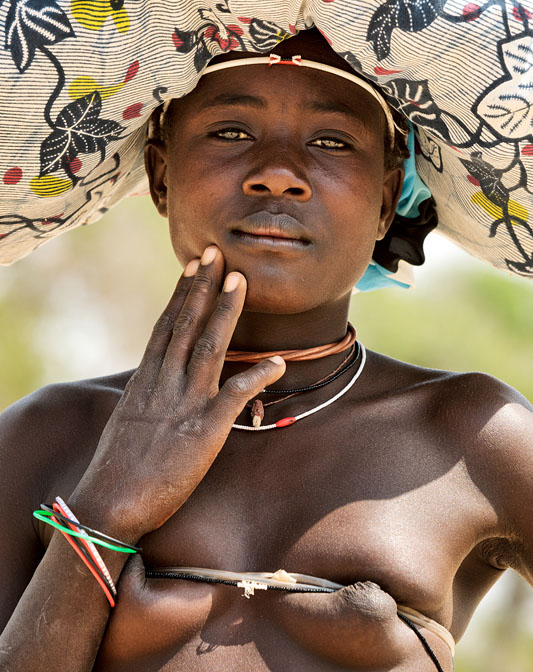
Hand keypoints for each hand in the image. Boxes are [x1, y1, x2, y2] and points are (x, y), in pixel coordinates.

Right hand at [71, 246, 284, 539]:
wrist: (108, 504)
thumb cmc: (116, 468)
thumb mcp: (127, 419)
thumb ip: (147, 395)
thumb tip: (156, 380)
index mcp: (146, 380)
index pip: (166, 326)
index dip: (182, 294)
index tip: (193, 266)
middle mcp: (164, 384)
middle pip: (185, 324)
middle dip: (204, 286)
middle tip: (218, 252)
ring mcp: (184, 404)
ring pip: (208, 346)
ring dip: (226, 312)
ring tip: (241, 281)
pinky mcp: (204, 431)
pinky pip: (235, 397)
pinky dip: (257, 378)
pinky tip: (277, 362)